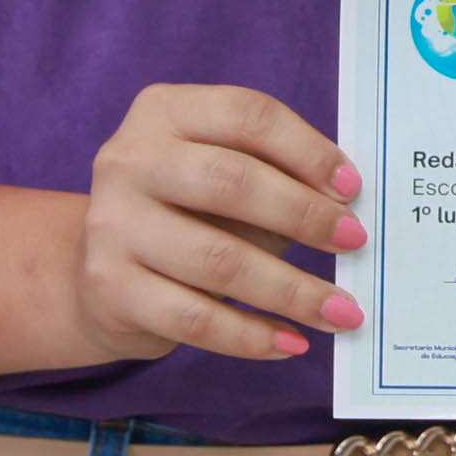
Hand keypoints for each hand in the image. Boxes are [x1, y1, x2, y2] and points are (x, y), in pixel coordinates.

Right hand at [79, 83, 365, 364]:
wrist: (100, 269)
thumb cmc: (188, 212)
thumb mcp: (224, 175)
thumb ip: (277, 178)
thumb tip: (347, 215)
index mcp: (165, 112)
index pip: (246, 116)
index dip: (306, 150)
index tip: (352, 188)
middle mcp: (129, 159)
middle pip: (230, 182)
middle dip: (303, 215)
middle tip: (355, 242)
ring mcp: (112, 224)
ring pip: (218, 261)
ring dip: (292, 290)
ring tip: (342, 311)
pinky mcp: (109, 286)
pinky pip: (194, 319)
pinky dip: (251, 336)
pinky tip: (292, 343)